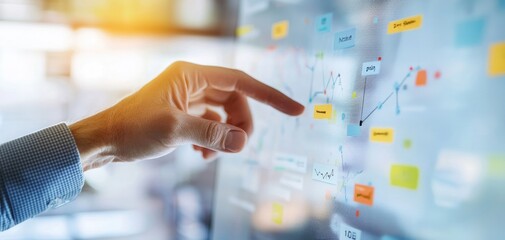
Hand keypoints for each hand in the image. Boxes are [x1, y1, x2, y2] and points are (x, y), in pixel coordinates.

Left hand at [70, 61, 303, 170]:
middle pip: (235, 101)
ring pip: (224, 115)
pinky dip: (212, 140)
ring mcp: (188, 98)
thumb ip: (213, 135)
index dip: (271, 96)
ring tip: (211, 155)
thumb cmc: (133, 128)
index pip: (242, 82)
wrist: (104, 140)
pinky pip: (210, 124)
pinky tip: (201, 154)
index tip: (295, 109)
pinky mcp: (183, 114)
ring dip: (225, 136)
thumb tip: (244, 143)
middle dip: (241, 125)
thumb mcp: (175, 130)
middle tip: (237, 148)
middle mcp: (192, 83)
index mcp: (191, 76)